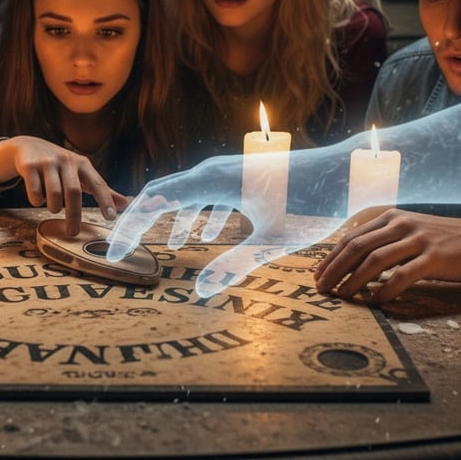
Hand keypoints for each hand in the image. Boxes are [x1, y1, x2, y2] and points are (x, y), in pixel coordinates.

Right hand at [0, 136, 129, 234]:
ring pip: (53, 194)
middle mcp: (67, 161)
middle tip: (73, 233)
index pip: (98, 184)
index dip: (105, 201)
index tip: (111, 217)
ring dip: (54, 207)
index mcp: (83, 164)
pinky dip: (37, 201)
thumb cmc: (61, 166)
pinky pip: (35, 191)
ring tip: (54, 208)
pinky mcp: (30, 166)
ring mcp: (47, 162)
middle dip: (74, 215)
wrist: (28, 147)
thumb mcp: (82, 174)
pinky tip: (38, 199)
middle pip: (74, 192)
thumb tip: (128, 204)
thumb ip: (103, 190)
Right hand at [106, 156, 345, 296]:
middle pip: (163, 192)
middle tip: (125, 249)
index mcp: (212, 181)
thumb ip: (233, 265)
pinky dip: (198, 213)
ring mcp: (228, 169)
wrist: (345, 171)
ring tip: (166, 248)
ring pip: (185, 191)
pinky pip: (208, 191)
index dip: (131, 227)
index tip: (115, 252)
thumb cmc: (311, 205)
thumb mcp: (272, 242)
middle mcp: (214, 169)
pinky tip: (206, 235)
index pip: (155, 201)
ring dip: (171, 218)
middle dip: (142, 222)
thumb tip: (201, 291)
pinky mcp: (243, 174)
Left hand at [315, 209, 460, 300]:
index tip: (318, 274)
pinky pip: (403, 275)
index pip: (352, 238)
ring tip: (343, 296)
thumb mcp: (410, 232)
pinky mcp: (434, 257)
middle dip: (335, 269)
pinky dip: (385, 289)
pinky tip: (376, 300)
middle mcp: (401, 225)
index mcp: (391, 218)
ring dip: (354, 280)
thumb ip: (384, 242)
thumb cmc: (442, 241)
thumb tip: (352, 263)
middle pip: (357, 247)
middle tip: (322, 288)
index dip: (331, 257)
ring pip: (375, 260)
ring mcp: (418, 240)